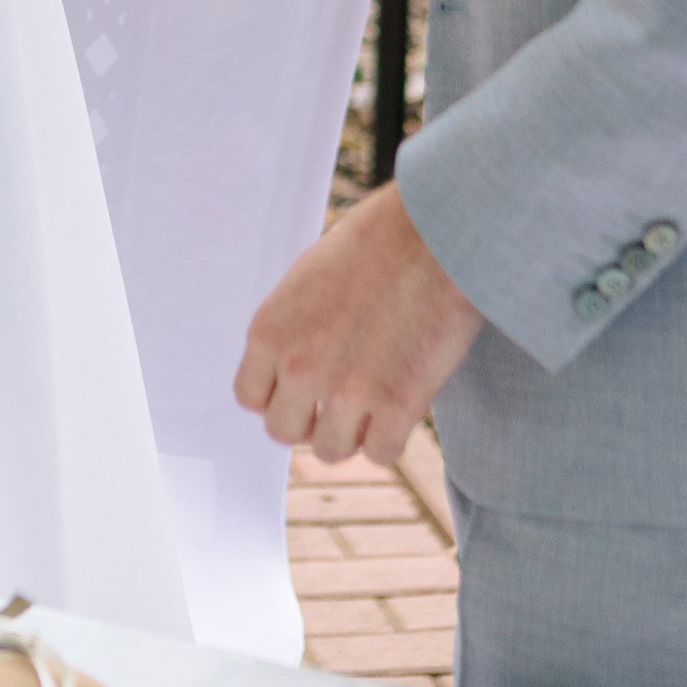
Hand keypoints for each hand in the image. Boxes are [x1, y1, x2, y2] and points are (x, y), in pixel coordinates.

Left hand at [234, 184, 483, 465]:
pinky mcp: (397, 406)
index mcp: (270, 330)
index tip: (302, 387)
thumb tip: (291, 369)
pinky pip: (380, 453)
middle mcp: (300, 366)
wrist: (436, 233)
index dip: (278, 394)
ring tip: (373, 399)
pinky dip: (390, 437)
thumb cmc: (378, 242)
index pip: (250, 397)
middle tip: (339, 397)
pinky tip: (401, 405)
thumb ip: (294, 327)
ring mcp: (347, 391)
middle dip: (310, 418)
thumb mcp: (310, 277)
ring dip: (350, 431)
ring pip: (331, 450)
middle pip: (284, 431)